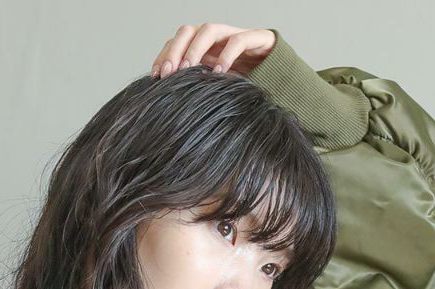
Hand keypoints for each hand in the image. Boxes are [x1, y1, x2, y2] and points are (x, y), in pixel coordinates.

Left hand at [150, 23, 275, 80]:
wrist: (278, 76)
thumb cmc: (242, 85)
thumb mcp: (214, 90)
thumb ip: (195, 91)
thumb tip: (168, 111)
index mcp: (202, 48)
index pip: (176, 43)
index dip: (163, 56)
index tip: (155, 77)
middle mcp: (215, 39)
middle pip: (187, 31)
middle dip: (175, 50)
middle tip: (168, 73)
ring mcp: (233, 35)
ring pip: (208, 30)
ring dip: (194, 50)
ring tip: (188, 70)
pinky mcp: (256, 39)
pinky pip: (238, 41)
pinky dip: (227, 55)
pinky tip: (219, 72)